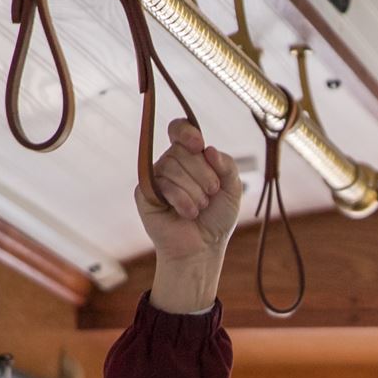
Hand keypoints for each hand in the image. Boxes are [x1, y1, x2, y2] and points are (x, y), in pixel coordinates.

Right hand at [139, 120, 246, 314]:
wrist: (204, 247)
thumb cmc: (216, 217)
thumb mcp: (232, 188)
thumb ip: (227, 165)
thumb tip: (208, 149)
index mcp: (189, 157)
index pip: (179, 129)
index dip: (186, 132)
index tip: (199, 145)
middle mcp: (170, 163)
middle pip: (181, 150)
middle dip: (203, 173)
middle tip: (211, 193)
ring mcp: (156, 177)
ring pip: (173, 167)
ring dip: (195, 191)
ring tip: (199, 207)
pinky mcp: (144, 193)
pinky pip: (164, 185)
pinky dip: (182, 200)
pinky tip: (188, 213)